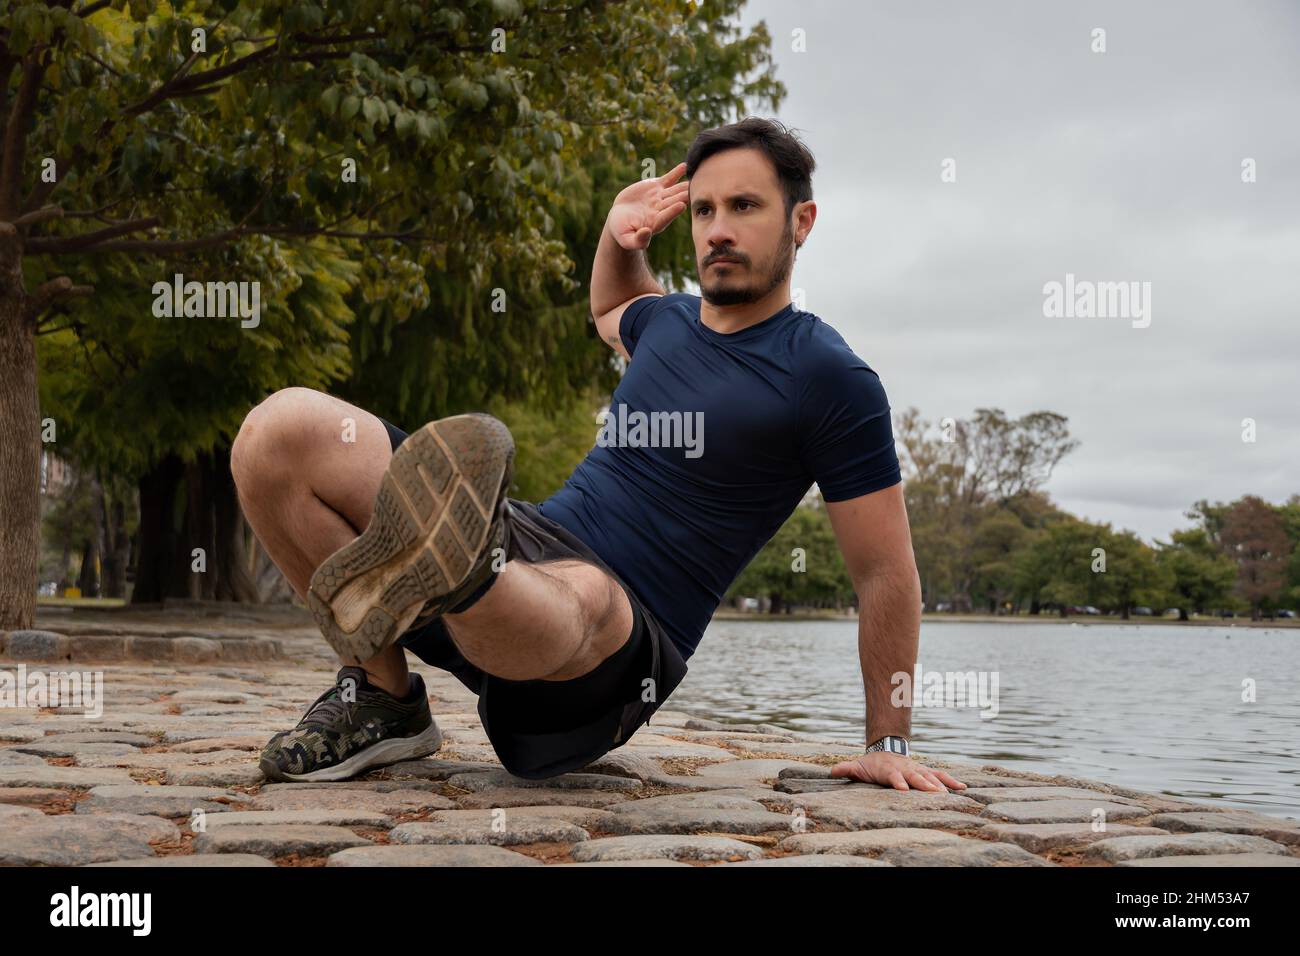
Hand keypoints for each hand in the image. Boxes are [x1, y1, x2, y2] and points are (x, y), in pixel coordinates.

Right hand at [606, 161, 689, 249]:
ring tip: (694, 177)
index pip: (666, 217)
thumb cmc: (623, 231)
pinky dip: (676, 173)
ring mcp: (660, 197)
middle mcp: (661, 210)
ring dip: (683, 185)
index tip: (681, 206)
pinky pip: (669, 179)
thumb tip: (647, 233)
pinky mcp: (657, 187)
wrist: (620, 216)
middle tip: (692, 190)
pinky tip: (685, 165)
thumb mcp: (627, 239)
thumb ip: (637, 240)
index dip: (673, 212)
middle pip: (673, 202)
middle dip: (683, 196)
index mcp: (655, 223)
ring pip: (674, 190)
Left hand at [830, 752, 967, 791]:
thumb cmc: (871, 765)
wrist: (885, 750)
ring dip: (940, 785)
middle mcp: (906, 769)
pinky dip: (951, 781)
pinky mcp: (926, 772)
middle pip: (916, 777)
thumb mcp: (858, 766)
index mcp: (889, 770)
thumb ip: (847, 769)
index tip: (903, 790)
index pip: (894, 777)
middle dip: (924, 785)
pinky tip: (963, 788)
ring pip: (930, 776)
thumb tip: (832, 771)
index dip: (898, 782)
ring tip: (951, 794)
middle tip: (934, 795)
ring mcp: (917, 769)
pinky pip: (940, 775)